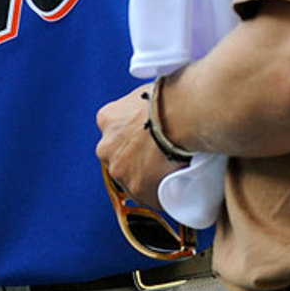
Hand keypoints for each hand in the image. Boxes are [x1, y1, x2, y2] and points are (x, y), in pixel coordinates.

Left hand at [96, 83, 185, 206]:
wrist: (183, 114)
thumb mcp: (147, 93)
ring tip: (173, 170)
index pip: (114, 133)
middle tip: (161, 155)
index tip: (145, 138)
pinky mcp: (138, 189)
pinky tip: (176, 185)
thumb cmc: (171, 97)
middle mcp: (107, 146)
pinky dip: (161, 194)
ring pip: (132, 179)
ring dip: (148, 177)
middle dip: (136, 159)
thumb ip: (141, 105)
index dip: (131, 137)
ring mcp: (120, 170)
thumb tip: (155, 106)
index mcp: (108, 118)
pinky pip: (150, 196)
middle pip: (119, 158)